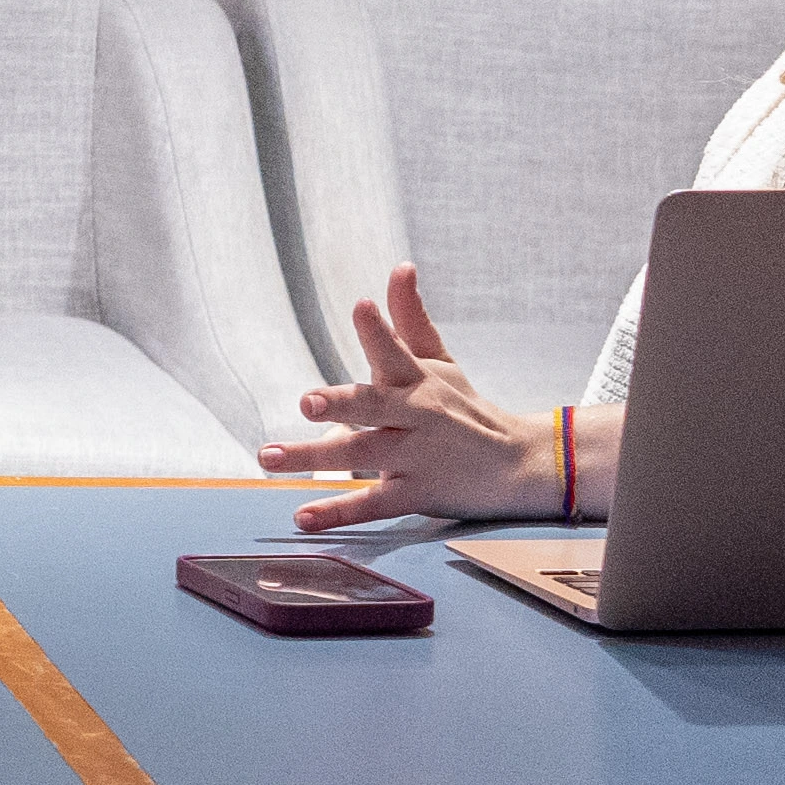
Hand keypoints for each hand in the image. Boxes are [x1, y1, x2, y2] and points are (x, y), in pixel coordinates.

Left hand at [259, 263, 560, 533]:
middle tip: (306, 401)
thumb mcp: (440, 361)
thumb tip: (399, 266)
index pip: (396, 350)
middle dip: (341, 402)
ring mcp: (414, 457)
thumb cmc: (463, 408)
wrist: (516, 464)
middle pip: (373, 405)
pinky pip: (372, 504)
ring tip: (268, 458)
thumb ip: (410, 318)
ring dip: (313, 456)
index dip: (379, 330)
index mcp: (417, 380)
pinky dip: (337, 512)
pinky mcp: (414, 494)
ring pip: (361, 454)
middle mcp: (414, 416)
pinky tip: (301, 517)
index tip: (361, 306)